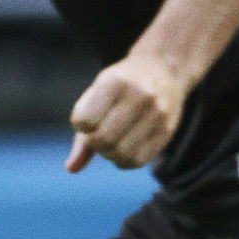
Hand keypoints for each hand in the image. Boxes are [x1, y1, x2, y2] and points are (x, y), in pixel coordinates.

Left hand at [65, 53, 190, 172]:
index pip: (86, 120)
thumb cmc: (121, 84)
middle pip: (104, 139)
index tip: (86, 118)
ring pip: (122, 154)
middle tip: (97, 135)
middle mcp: (139, 96)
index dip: (81, 125)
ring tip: (110, 142)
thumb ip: (82, 127)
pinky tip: (122, 149)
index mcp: (115, 82)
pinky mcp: (167, 131)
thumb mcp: (98, 92)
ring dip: (109, 154)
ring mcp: (157, 114)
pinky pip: (139, 161)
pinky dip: (123, 161)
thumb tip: (71, 169)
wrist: (164, 69)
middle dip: (94, 143)